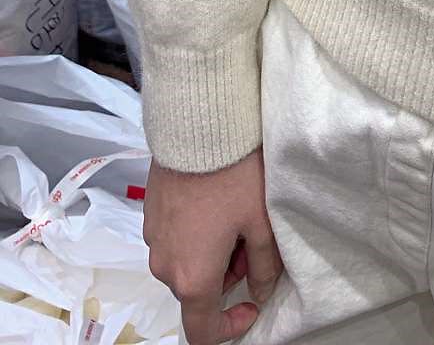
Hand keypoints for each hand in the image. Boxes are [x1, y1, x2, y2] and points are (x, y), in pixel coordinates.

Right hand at [144, 145, 282, 344]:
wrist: (198, 129)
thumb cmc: (233, 177)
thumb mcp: (261, 222)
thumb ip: (264, 266)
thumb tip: (261, 291)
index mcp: (193, 277)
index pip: (203, 330)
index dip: (230, 326)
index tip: (250, 304)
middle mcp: (165, 266)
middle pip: (196, 291)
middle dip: (227, 276)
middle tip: (250, 242)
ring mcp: (153, 239)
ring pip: (185, 264)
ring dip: (210, 255)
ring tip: (234, 217)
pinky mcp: (149, 215)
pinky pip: (174, 240)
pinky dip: (194, 235)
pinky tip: (214, 204)